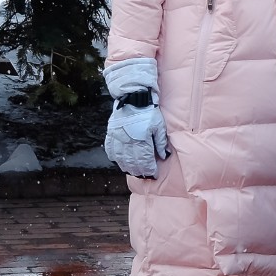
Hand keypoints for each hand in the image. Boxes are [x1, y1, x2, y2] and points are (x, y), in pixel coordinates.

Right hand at [103, 58, 167, 178]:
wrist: (133, 99)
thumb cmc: (149, 112)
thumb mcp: (159, 126)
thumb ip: (160, 142)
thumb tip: (164, 156)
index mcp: (141, 140)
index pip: (145, 161)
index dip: (149, 170)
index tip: (153, 174)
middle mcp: (128, 142)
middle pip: (132, 162)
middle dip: (139, 171)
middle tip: (144, 176)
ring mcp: (118, 138)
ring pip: (121, 159)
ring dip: (127, 167)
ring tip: (133, 172)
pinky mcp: (112, 134)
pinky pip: (110, 149)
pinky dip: (115, 158)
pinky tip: (119, 162)